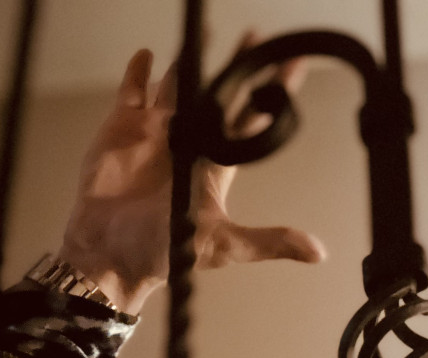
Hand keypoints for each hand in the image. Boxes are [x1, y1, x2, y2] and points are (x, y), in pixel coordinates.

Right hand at [58, 41, 324, 314]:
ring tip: (205, 32)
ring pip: (178, 85)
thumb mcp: (224, 246)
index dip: (272, 93)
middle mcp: (189, 144)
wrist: (110, 254)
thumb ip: (270, 241)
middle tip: (257, 38)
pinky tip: (148, 54)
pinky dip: (139, 71)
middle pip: (219, 94)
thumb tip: (317, 252)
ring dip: (192, 59)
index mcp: (215, 166)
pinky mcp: (122, 129)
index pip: (252, 120)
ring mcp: (155, 133)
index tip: (292, 65)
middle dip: (238, 66)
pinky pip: (132, 91)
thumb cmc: (163, 254)